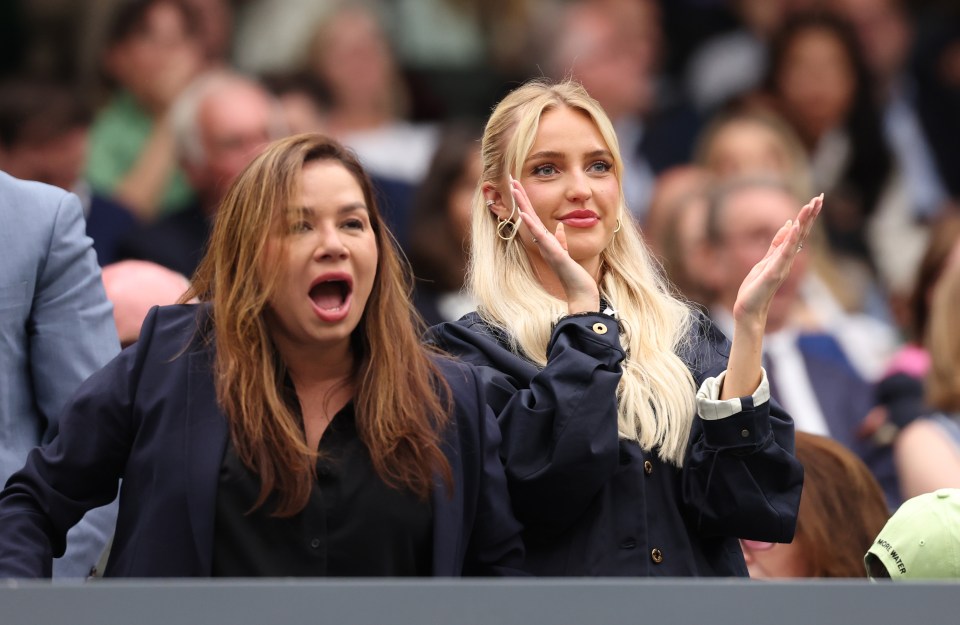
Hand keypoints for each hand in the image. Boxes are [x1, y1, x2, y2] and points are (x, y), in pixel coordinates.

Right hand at [510, 177, 599, 312]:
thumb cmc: (574, 275)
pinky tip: (525, 214)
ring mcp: (547, 248)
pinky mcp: (555, 254)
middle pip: (529, 215)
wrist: (580, 292)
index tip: (517, 184)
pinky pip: (542, 237)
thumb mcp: (566, 252)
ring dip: (522, 205)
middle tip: (510, 178)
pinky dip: (532, 226)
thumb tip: (559, 226)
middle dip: (520, 196)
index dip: (526, 200)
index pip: (534, 216)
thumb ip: (561, 239)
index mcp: (546, 240)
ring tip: (514, 189)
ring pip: (531, 223)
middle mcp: (543, 243)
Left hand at [732, 194, 822, 324]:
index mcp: (784, 256)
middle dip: (810, 215)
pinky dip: (789, 240)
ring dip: (803, 222)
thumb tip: (787, 224)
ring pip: (796, 241)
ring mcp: (782, 266)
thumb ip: (777, 244)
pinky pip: (783, 254)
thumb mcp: (766, 260)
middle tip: (820, 197)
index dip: (807, 216)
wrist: (749, 310)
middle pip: (801, 234)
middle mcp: (787, 260)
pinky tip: (794, 226)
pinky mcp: (773, 273)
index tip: (816, 199)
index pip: (799, 233)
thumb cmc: (756, 288)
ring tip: (810, 205)